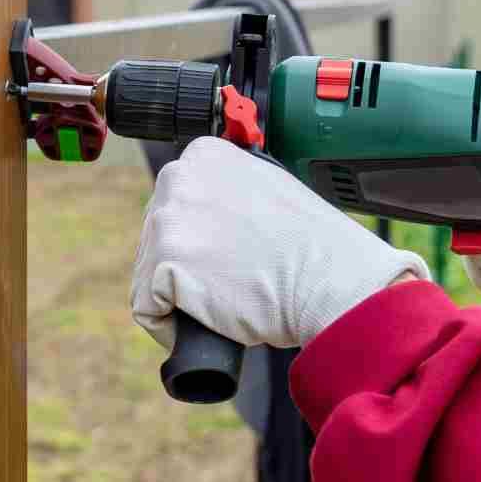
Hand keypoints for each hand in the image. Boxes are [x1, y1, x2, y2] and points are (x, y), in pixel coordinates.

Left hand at [132, 138, 429, 349]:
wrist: (333, 281)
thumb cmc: (314, 247)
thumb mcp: (268, 191)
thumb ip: (229, 191)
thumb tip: (209, 214)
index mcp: (204, 155)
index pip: (174, 206)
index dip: (194, 242)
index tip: (220, 260)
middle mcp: (179, 178)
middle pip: (156, 239)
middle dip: (182, 268)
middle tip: (226, 286)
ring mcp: (169, 220)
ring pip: (147, 274)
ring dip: (176, 299)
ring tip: (221, 306)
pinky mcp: (165, 262)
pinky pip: (148, 308)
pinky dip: (170, 326)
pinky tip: (206, 325)